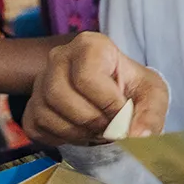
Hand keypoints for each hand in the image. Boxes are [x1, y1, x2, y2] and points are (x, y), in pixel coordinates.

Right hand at [23, 32, 168, 146]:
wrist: (114, 98)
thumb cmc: (132, 89)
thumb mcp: (152, 95)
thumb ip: (151, 113)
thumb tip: (139, 136)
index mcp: (90, 45)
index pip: (86, 77)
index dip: (107, 103)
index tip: (122, 113)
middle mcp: (59, 57)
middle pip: (61, 95)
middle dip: (91, 120)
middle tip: (110, 127)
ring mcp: (40, 82)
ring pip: (47, 113)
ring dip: (78, 131)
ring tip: (98, 130)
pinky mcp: (31, 107)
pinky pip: (37, 127)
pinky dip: (62, 138)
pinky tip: (81, 132)